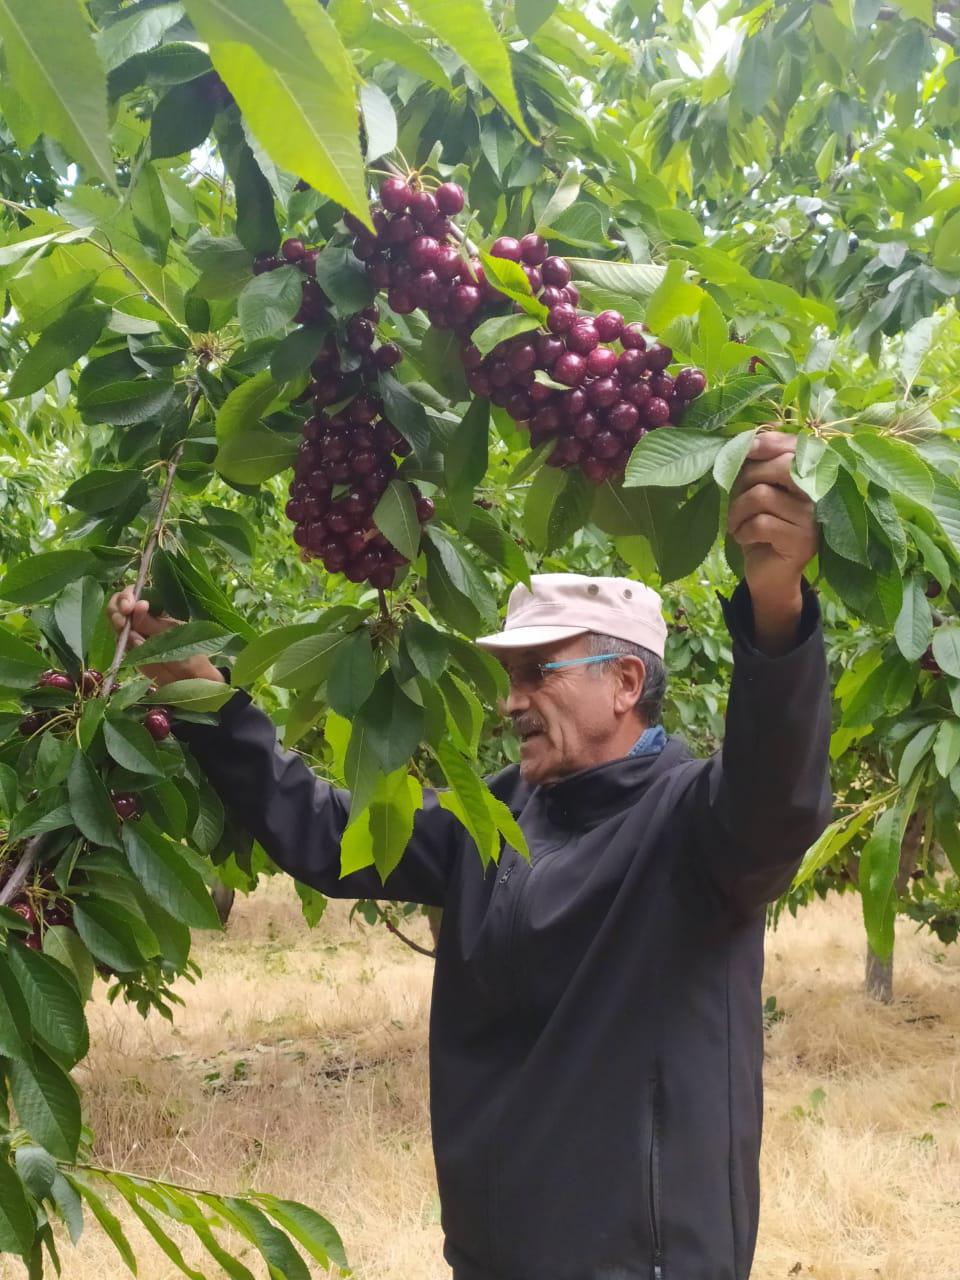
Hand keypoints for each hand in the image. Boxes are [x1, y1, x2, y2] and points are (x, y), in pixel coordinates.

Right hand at [106, 589, 224, 687]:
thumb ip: (153, 623)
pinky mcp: (129, 647)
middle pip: (120, 603)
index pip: (137, 591)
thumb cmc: (189, 652)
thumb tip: (138, 606)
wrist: (189, 679)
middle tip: (123, 619)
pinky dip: (122, 640)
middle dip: (117, 608)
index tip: (129, 606)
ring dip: (118, 623)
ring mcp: (135, 630)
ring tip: (129, 633)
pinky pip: (119, 639)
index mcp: (159, 605)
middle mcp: (144, 615)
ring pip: (116, 619)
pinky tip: (132, 644)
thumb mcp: (174, 635)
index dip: (128, 595)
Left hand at [728, 431, 816, 652]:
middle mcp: (818, 494)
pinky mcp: (802, 542)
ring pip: (762, 495)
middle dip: (746, 478)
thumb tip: (742, 442)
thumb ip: (755, 468)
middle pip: (780, 466)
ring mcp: (812, 518)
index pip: (796, 447)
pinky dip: (743, 531)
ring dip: (737, 511)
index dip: (769, 442)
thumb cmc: (761, 530)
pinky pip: (761, 523)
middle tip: (735, 499)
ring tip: (736, 524)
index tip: (746, 448)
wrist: (770, 576)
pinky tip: (743, 539)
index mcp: (810, 477)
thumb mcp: (756, 493)